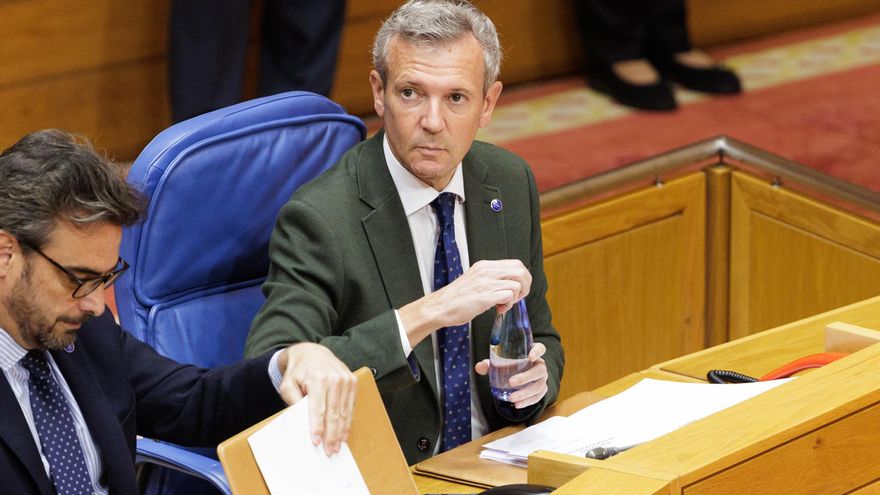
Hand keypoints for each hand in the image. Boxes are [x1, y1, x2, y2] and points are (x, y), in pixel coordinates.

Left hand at [277, 343, 356, 454]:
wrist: (313, 353)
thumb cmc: (298, 371)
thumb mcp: (287, 384)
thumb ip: (292, 400)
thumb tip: (300, 419)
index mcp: (318, 378)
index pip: (318, 408)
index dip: (317, 427)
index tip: (316, 442)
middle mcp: (335, 378)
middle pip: (333, 413)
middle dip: (331, 435)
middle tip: (329, 451)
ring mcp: (346, 380)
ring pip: (344, 412)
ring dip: (341, 432)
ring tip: (336, 447)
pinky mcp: (353, 382)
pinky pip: (351, 406)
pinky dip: (348, 422)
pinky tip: (344, 434)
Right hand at [400, 259, 531, 345]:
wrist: (440, 307)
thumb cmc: (456, 299)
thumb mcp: (475, 280)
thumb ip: (490, 279)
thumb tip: (508, 284)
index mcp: (484, 266)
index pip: (515, 263)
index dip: (522, 277)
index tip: (517, 289)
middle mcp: (486, 271)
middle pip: (520, 270)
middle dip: (525, 285)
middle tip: (516, 297)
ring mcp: (486, 283)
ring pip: (517, 284)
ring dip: (515, 298)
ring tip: (503, 305)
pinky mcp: (485, 296)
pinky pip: (509, 296)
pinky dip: (508, 305)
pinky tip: (498, 309)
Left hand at [475, 342, 548, 408]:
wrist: (519, 376)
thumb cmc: (510, 365)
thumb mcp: (499, 363)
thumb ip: (489, 364)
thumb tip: (479, 367)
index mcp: (532, 353)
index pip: (540, 348)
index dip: (537, 351)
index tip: (530, 356)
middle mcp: (540, 365)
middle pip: (540, 370)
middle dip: (526, 377)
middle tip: (511, 382)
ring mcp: (542, 378)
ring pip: (539, 385)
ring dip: (525, 393)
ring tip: (512, 398)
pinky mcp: (541, 390)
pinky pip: (537, 396)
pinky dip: (528, 401)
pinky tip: (517, 404)